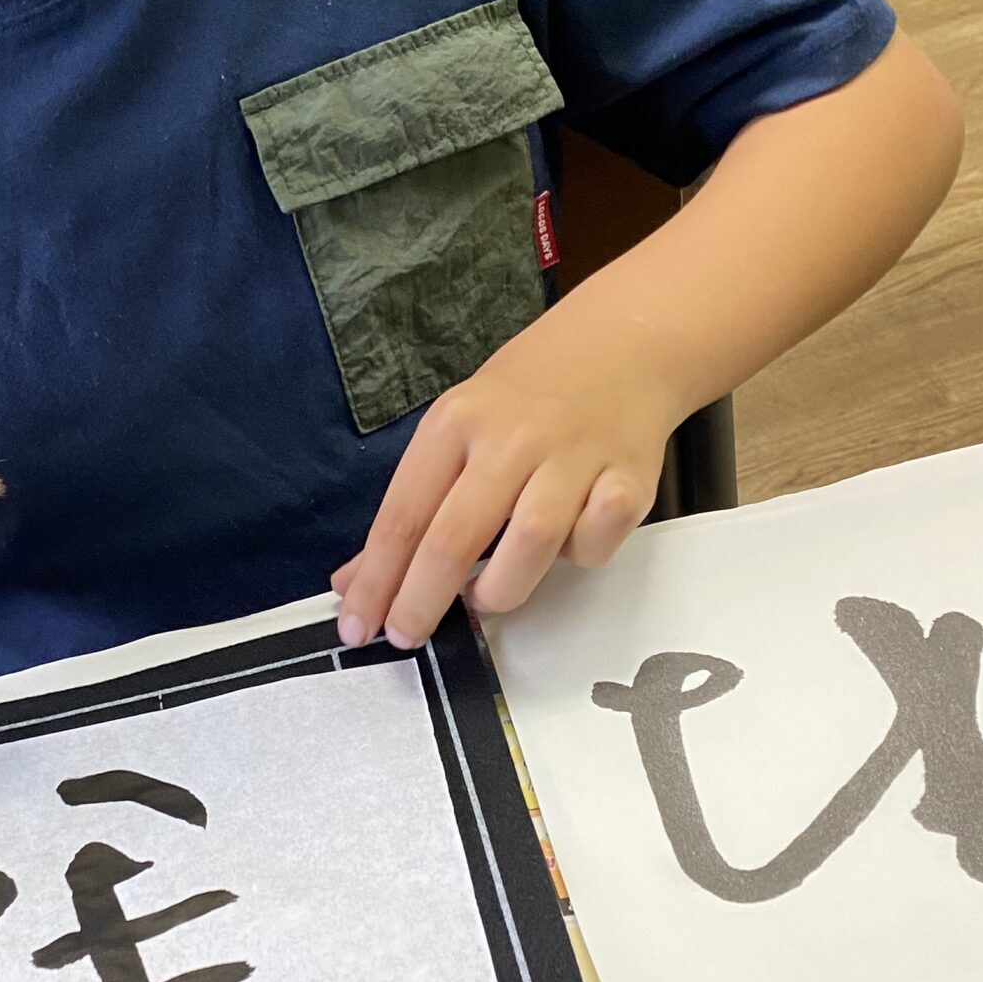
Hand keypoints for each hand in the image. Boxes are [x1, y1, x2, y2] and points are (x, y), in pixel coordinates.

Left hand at [333, 315, 677, 650]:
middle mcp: (510, 438)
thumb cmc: (525, 399)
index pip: (402, 517)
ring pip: (529, 545)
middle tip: (405, 636)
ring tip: (482, 599)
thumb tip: (354, 583)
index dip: (377, 582)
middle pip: (453, 539)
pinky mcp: (628, 476)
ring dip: (498, 590)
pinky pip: (597, 539)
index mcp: (455, 423)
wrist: (620, 345)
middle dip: (420, 601)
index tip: (356, 627)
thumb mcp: (454, 431)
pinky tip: (568, 547)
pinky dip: (580, 556)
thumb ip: (409, 508)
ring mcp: (572, 457)